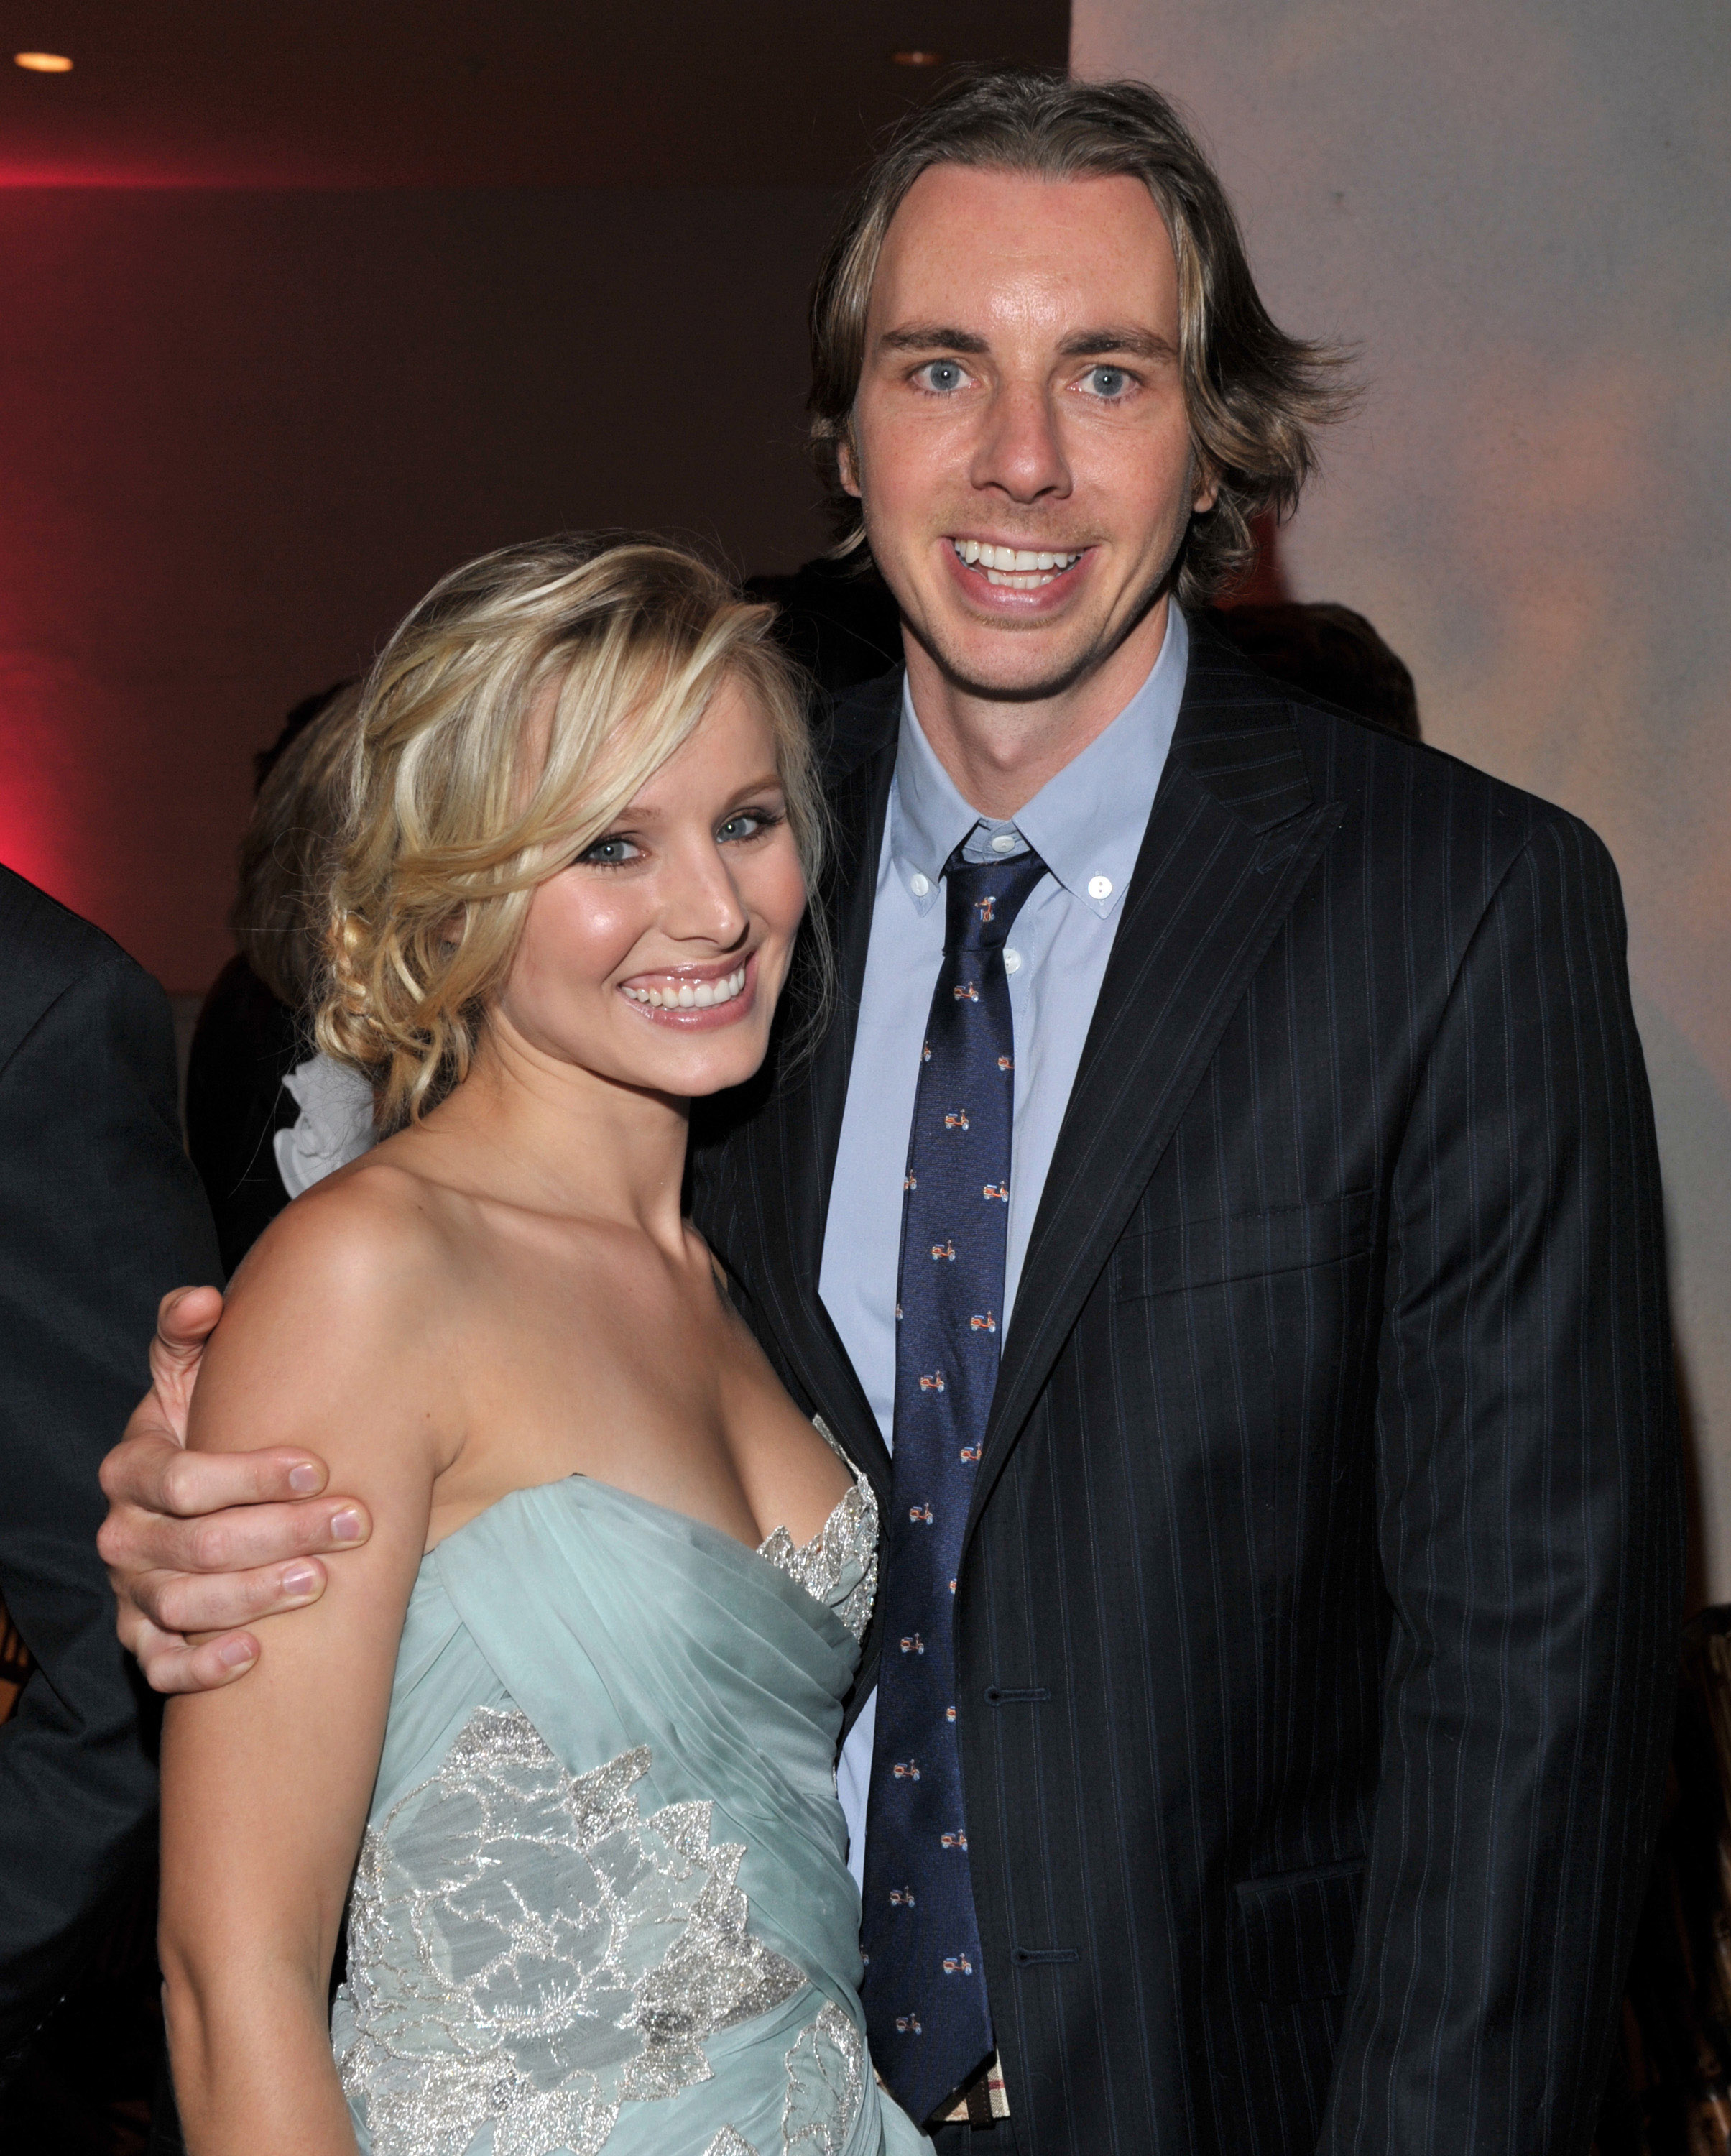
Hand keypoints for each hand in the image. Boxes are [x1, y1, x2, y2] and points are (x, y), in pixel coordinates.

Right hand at [97, 1285, 371, 1693]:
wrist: (202, 1487)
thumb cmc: (210, 1421)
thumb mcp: (195, 1370)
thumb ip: (190, 1331)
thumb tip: (203, 1299)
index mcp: (131, 1467)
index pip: (180, 1479)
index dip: (248, 1476)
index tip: (317, 1468)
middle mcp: (123, 1533)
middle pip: (193, 1546)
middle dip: (279, 1535)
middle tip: (352, 1525)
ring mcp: (132, 1589)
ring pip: (180, 1607)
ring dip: (252, 1598)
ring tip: (319, 1582)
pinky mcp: (144, 1636)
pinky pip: (159, 1666)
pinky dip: (199, 1668)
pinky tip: (253, 1656)